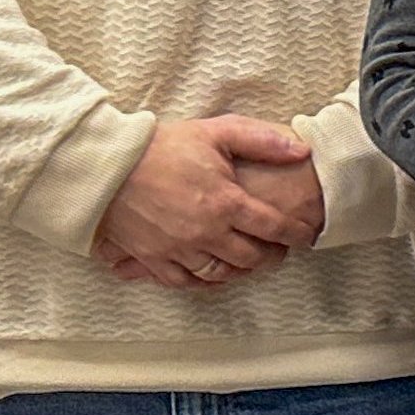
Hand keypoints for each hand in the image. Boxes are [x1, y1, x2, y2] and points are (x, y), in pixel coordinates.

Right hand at [93, 116, 319, 286]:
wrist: (107, 165)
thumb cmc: (163, 146)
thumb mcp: (217, 132)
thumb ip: (262, 142)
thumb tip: (302, 150)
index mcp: (226, 203)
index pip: (274, 227)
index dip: (296, 233)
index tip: (307, 235)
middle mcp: (206, 232)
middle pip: (251, 258)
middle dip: (272, 256)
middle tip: (280, 251)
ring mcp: (178, 249)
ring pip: (220, 274)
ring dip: (240, 272)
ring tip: (250, 262)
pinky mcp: (152, 258)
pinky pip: (184, 282)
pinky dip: (203, 283)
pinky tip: (213, 275)